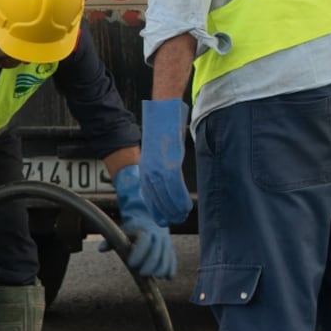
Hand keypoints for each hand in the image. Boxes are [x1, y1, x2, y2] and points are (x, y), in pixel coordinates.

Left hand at [112, 165, 176, 278]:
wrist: (150, 221)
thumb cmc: (132, 230)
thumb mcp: (122, 232)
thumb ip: (112, 241)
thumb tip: (100, 249)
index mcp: (144, 230)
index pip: (144, 241)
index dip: (139, 252)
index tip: (131, 264)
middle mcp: (157, 236)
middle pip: (157, 251)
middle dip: (150, 264)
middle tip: (143, 274)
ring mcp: (166, 243)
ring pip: (167, 256)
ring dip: (163, 268)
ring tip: (157, 277)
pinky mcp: (171, 250)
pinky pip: (173, 260)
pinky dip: (171, 269)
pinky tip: (167, 278)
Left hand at [139, 98, 192, 226]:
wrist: (163, 111)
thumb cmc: (163, 129)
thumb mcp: (158, 152)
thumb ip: (161, 167)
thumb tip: (167, 181)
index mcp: (145, 168)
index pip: (149, 196)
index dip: (157, 210)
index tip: (163, 219)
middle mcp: (148, 170)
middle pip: (157, 199)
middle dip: (167, 213)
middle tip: (176, 220)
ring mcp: (158, 167)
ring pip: (166, 195)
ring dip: (175, 208)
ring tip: (183, 215)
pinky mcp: (169, 162)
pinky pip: (175, 186)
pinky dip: (181, 198)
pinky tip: (186, 205)